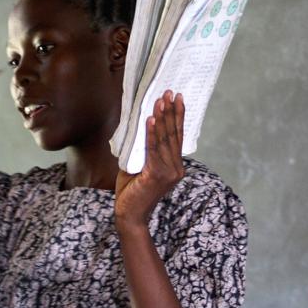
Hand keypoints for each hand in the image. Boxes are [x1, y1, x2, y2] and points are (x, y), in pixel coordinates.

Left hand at [115, 90, 185, 227]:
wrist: (129, 215)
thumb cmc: (132, 192)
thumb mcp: (139, 166)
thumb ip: (142, 150)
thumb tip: (137, 127)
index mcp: (175, 166)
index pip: (178, 137)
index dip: (178, 116)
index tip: (178, 98)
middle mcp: (176, 168)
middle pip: (174, 134)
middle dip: (171, 111)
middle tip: (169, 92)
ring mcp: (169, 172)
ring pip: (165, 139)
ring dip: (161, 117)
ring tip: (160, 100)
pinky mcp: (157, 175)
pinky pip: (153, 149)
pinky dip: (151, 133)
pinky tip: (150, 119)